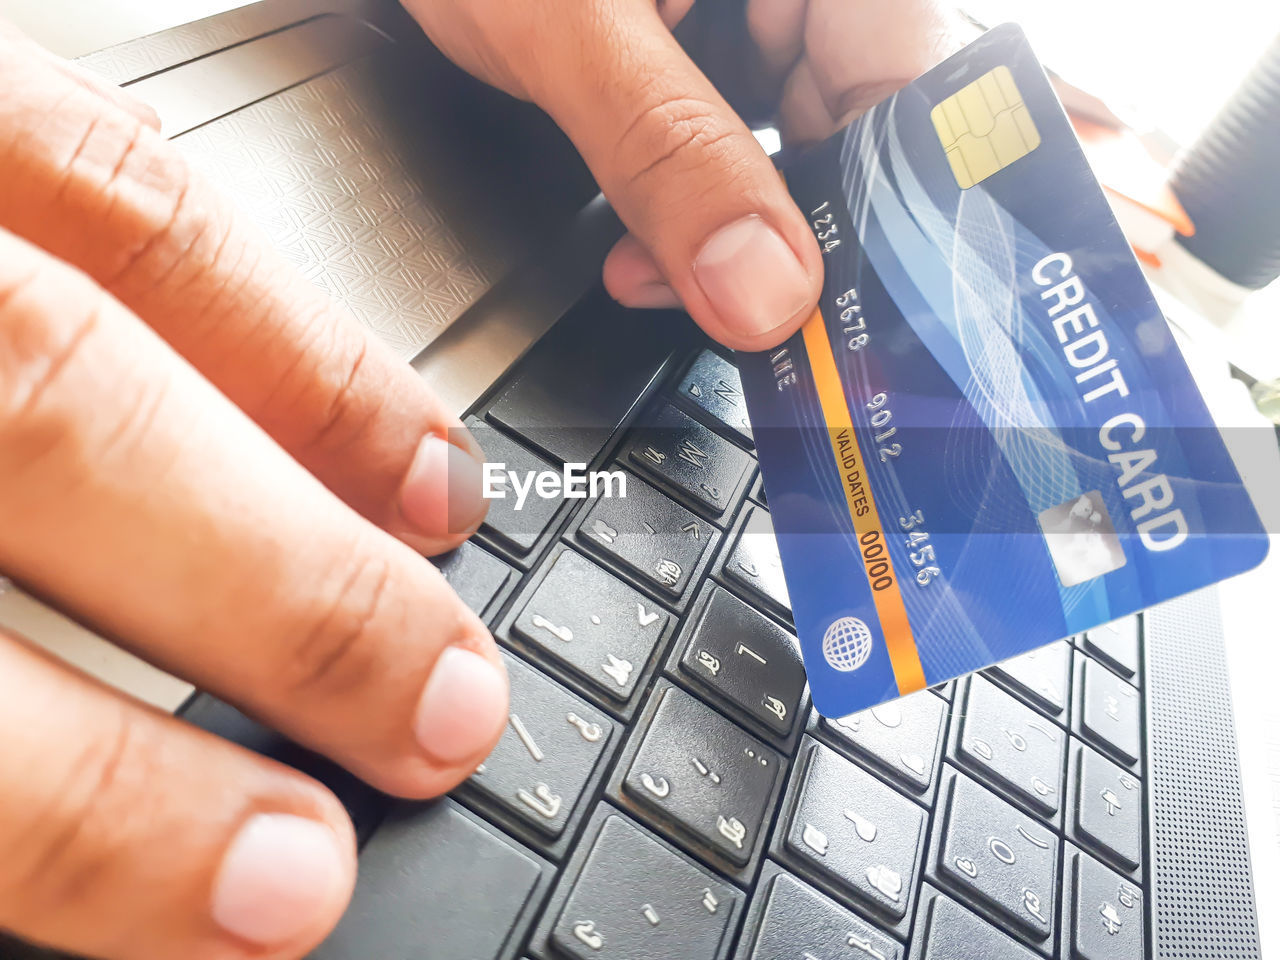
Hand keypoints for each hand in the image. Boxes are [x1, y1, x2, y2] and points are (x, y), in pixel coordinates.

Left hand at [0, 22, 508, 959]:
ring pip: (87, 312)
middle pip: (45, 449)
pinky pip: (98, 163)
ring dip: (301, 435)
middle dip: (277, 617)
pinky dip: (244, 290)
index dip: (112, 826)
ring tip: (443, 538)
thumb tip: (40, 881)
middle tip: (437, 716)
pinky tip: (336, 379)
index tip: (273, 893)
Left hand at [403, 0, 956, 349]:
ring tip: (667, 273)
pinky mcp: (710, 46)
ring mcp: (761, 14)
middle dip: (796, 236)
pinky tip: (647, 246)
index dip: (898, 205)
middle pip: (867, 130)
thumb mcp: (569, 30)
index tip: (846, 302)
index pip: (921, 87)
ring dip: (733, 236)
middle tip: (748, 312)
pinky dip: (693, 210)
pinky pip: (735, 144)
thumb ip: (667, 152)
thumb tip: (763, 289)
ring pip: (798, 150)